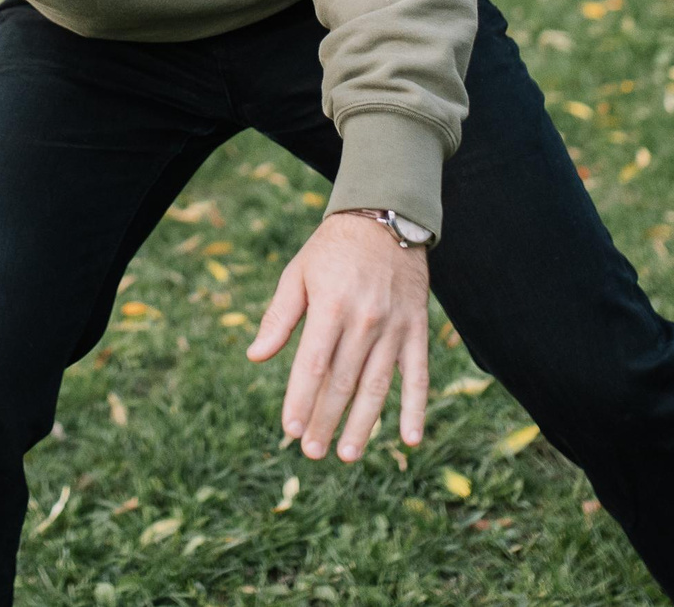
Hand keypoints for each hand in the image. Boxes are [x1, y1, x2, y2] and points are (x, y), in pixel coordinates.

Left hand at [246, 211, 432, 461]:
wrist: (385, 218)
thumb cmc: (331, 249)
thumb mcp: (297, 274)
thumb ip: (279, 317)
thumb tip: (255, 357)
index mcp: (330, 306)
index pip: (313, 363)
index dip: (301, 398)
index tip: (290, 429)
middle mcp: (364, 320)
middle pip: (343, 381)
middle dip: (325, 420)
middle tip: (312, 452)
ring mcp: (394, 327)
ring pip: (377, 386)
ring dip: (363, 425)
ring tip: (346, 455)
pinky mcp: (416, 329)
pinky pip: (418, 375)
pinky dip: (416, 408)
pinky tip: (411, 439)